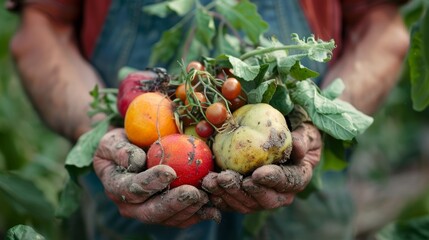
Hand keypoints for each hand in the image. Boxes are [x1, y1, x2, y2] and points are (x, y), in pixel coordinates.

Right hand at [93, 128, 220, 226]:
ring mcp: (148, 212)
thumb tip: (136, 162)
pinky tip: (212, 209)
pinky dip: (198, 214)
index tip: (170, 172)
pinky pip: (182, 218)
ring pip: (169, 219)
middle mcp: (130, 206)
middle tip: (193, 193)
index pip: (132, 189)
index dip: (151, 182)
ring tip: (205, 198)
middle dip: (174, 203)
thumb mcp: (113, 141)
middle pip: (151, 211)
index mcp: (116, 187)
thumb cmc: (121, 144)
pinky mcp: (166, 214)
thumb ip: (120, 150)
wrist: (129, 155)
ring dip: (188, 210)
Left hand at [202, 123, 321, 212]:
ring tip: (212, 181)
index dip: (273, 180)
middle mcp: (281, 193)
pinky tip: (207, 187)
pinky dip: (219, 197)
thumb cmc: (296, 132)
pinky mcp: (244, 197)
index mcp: (297, 178)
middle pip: (265, 199)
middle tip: (227, 178)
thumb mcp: (306, 131)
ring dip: (227, 194)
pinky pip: (231, 203)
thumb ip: (303, 138)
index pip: (288, 182)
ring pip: (245, 204)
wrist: (281, 140)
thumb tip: (298, 146)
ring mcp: (261, 197)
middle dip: (243, 190)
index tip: (257, 174)